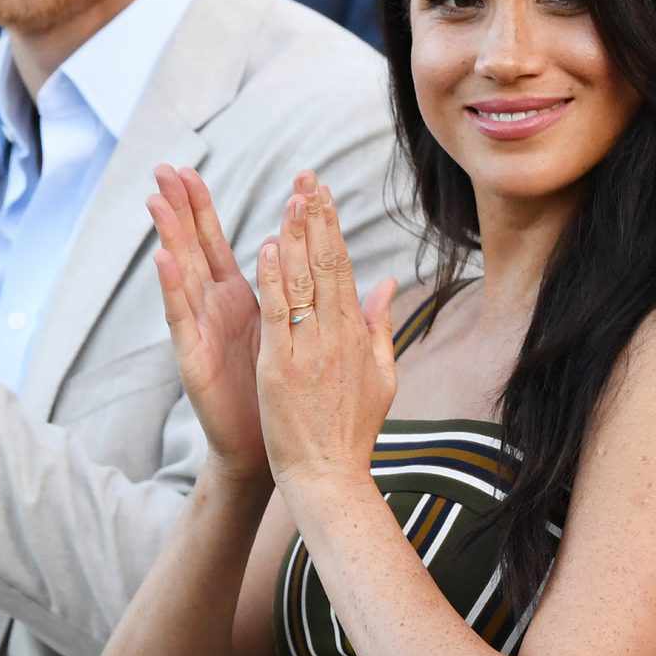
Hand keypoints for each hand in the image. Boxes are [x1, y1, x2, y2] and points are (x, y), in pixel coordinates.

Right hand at [150, 165, 265, 485]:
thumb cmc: (279, 391)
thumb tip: (306, 252)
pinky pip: (182, 318)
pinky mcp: (194, 358)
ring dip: (170, 237)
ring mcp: (201, 331)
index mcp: (239, 299)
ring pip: (182, 276)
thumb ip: (297, 291)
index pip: (216, 243)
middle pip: (193, 248)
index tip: (190, 169)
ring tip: (157, 200)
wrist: (268, 447)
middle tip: (163, 169)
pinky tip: (163, 258)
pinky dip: (172, 288)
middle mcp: (214, 309)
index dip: (203, 208)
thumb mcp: (292, 331)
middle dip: (179, 209)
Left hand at [254, 174, 397, 494]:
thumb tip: (388, 283)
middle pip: (325, 267)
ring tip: (289, 200)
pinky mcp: (280, 370)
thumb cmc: (352, 430)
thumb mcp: (381, 375)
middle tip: (306, 179)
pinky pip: (277, 317)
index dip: (331, 227)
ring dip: (294, 239)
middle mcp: (334, 337)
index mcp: (355, 335)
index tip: (321, 193)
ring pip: (301, 284)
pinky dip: (273, 282)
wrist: (330, 476)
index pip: (342, 268)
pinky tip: (266, 250)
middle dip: (315, 220)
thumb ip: (380, 325)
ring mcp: (308, 352)